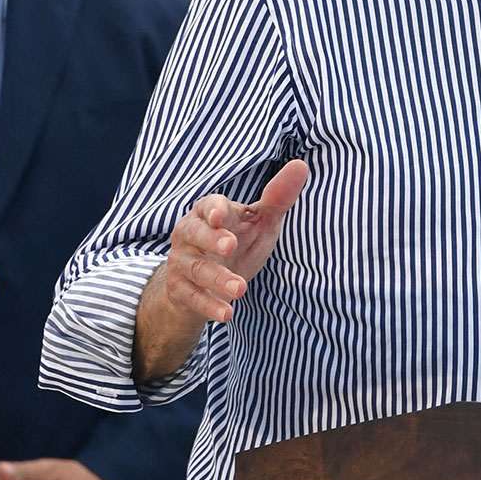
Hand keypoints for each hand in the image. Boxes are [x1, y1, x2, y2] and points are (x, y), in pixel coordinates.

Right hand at [155, 160, 308, 324]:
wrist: (204, 281)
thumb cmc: (238, 241)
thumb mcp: (260, 221)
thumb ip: (278, 198)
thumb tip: (300, 166)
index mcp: (210, 212)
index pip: (208, 205)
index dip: (214, 210)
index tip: (222, 217)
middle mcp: (190, 233)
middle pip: (195, 233)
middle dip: (211, 239)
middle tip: (230, 246)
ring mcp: (182, 261)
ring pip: (195, 267)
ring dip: (217, 278)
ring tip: (241, 288)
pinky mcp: (180, 288)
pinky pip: (191, 296)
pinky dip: (208, 305)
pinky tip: (227, 313)